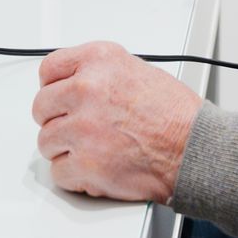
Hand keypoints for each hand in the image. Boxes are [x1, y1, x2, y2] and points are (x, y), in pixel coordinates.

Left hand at [32, 42, 202, 202]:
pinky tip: (96, 168)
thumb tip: (74, 83)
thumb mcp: (136, 70)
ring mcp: (83, 128)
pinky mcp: (85, 163)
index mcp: (99, 60)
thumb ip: (100, 74)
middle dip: (57, 120)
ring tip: (93, 149)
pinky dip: (75, 176)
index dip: (52, 88)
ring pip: (46, 141)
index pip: (49, 69)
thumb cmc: (176, 115)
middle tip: (78, 129)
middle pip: (41, 107)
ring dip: (65, 149)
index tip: (57, 98)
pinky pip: (59, 172)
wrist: (195, 149)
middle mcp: (86, 89)